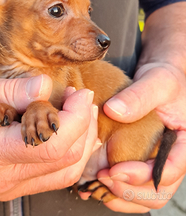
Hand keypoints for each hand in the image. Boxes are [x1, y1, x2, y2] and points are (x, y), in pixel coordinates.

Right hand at [0, 69, 97, 200]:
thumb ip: (9, 90)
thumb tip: (44, 87)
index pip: (50, 143)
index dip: (76, 118)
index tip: (81, 95)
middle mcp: (2, 177)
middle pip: (65, 159)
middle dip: (83, 124)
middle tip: (81, 99)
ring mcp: (10, 185)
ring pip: (67, 171)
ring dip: (83, 140)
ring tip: (83, 113)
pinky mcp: (15, 184)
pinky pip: (56, 175)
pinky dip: (72, 153)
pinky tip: (75, 133)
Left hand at [98, 62, 185, 212]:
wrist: (156, 82)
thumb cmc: (163, 81)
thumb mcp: (156, 82)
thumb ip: (139, 96)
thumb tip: (114, 111)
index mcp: (183, 143)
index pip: (171, 170)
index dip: (143, 176)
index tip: (116, 170)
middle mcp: (172, 157)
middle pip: (158, 191)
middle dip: (130, 191)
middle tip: (104, 178)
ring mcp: (156, 161)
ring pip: (146, 196)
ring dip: (122, 196)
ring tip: (99, 182)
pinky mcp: (141, 160)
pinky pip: (134, 186)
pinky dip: (117, 190)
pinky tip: (99, 181)